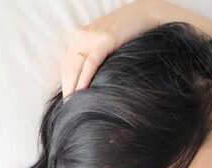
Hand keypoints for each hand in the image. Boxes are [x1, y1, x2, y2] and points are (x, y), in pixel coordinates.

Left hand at [60, 0, 211, 96]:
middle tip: (68, 109)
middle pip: (68, 68)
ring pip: (75, 67)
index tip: (67, 101)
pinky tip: (81, 92)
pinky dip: (84, 78)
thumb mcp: (108, 42)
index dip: (64, 84)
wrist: (147, 13)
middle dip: (66, 89)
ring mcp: (92, 37)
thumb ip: (97, 55)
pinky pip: (91, 63)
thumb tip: (94, 79)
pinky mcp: (105, 40)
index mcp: (80, 37)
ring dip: (72, 87)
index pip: (66, 65)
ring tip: (73, 106)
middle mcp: (82, 36)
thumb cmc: (130, 31)